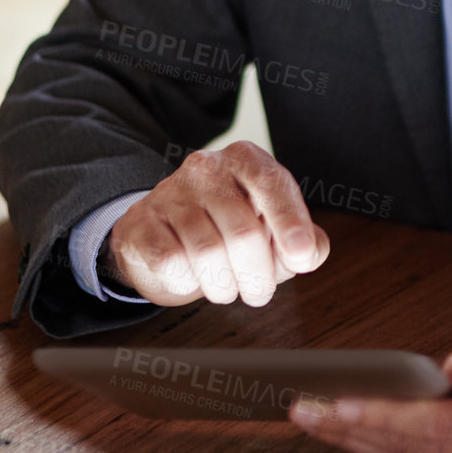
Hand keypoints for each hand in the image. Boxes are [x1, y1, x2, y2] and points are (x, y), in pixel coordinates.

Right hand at [104, 139, 328, 307]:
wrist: (161, 239)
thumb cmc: (227, 232)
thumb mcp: (272, 232)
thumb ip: (304, 241)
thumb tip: (310, 252)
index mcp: (247, 160)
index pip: (272, 185)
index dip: (290, 223)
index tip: (300, 255)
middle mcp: (208, 167)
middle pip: (243, 232)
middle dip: (258, 276)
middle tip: (259, 292)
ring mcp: (171, 191)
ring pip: (208, 253)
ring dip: (224, 285)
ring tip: (226, 285)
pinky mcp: (141, 221)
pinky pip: (172, 263)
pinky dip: (188, 282)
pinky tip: (191, 274)